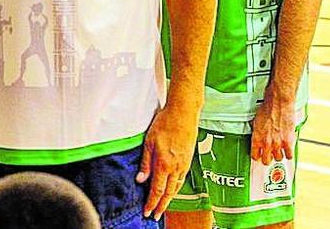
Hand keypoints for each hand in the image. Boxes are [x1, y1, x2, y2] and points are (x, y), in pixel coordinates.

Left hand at [136, 103, 198, 218]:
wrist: (184, 114)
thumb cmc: (164, 124)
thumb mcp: (149, 142)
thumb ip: (145, 163)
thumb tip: (140, 180)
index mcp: (164, 164)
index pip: (157, 190)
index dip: (152, 203)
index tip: (147, 212)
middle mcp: (176, 168)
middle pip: (168, 193)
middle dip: (161, 206)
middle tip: (155, 215)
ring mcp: (184, 164)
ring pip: (176, 187)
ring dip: (169, 199)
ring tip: (163, 206)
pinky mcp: (188, 160)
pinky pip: (181, 179)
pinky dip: (176, 188)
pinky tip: (172, 189)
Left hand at [251, 93, 295, 164]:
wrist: (278, 104)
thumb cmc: (267, 109)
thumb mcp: (256, 122)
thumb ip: (257, 133)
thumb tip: (258, 137)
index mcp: (256, 138)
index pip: (254, 156)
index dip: (257, 156)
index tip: (259, 156)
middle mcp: (266, 143)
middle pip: (266, 161)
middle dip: (267, 158)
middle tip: (270, 155)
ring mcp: (277, 143)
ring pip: (278, 158)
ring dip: (279, 155)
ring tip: (279, 150)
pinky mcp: (288, 142)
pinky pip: (289, 155)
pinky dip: (288, 153)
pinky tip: (287, 149)